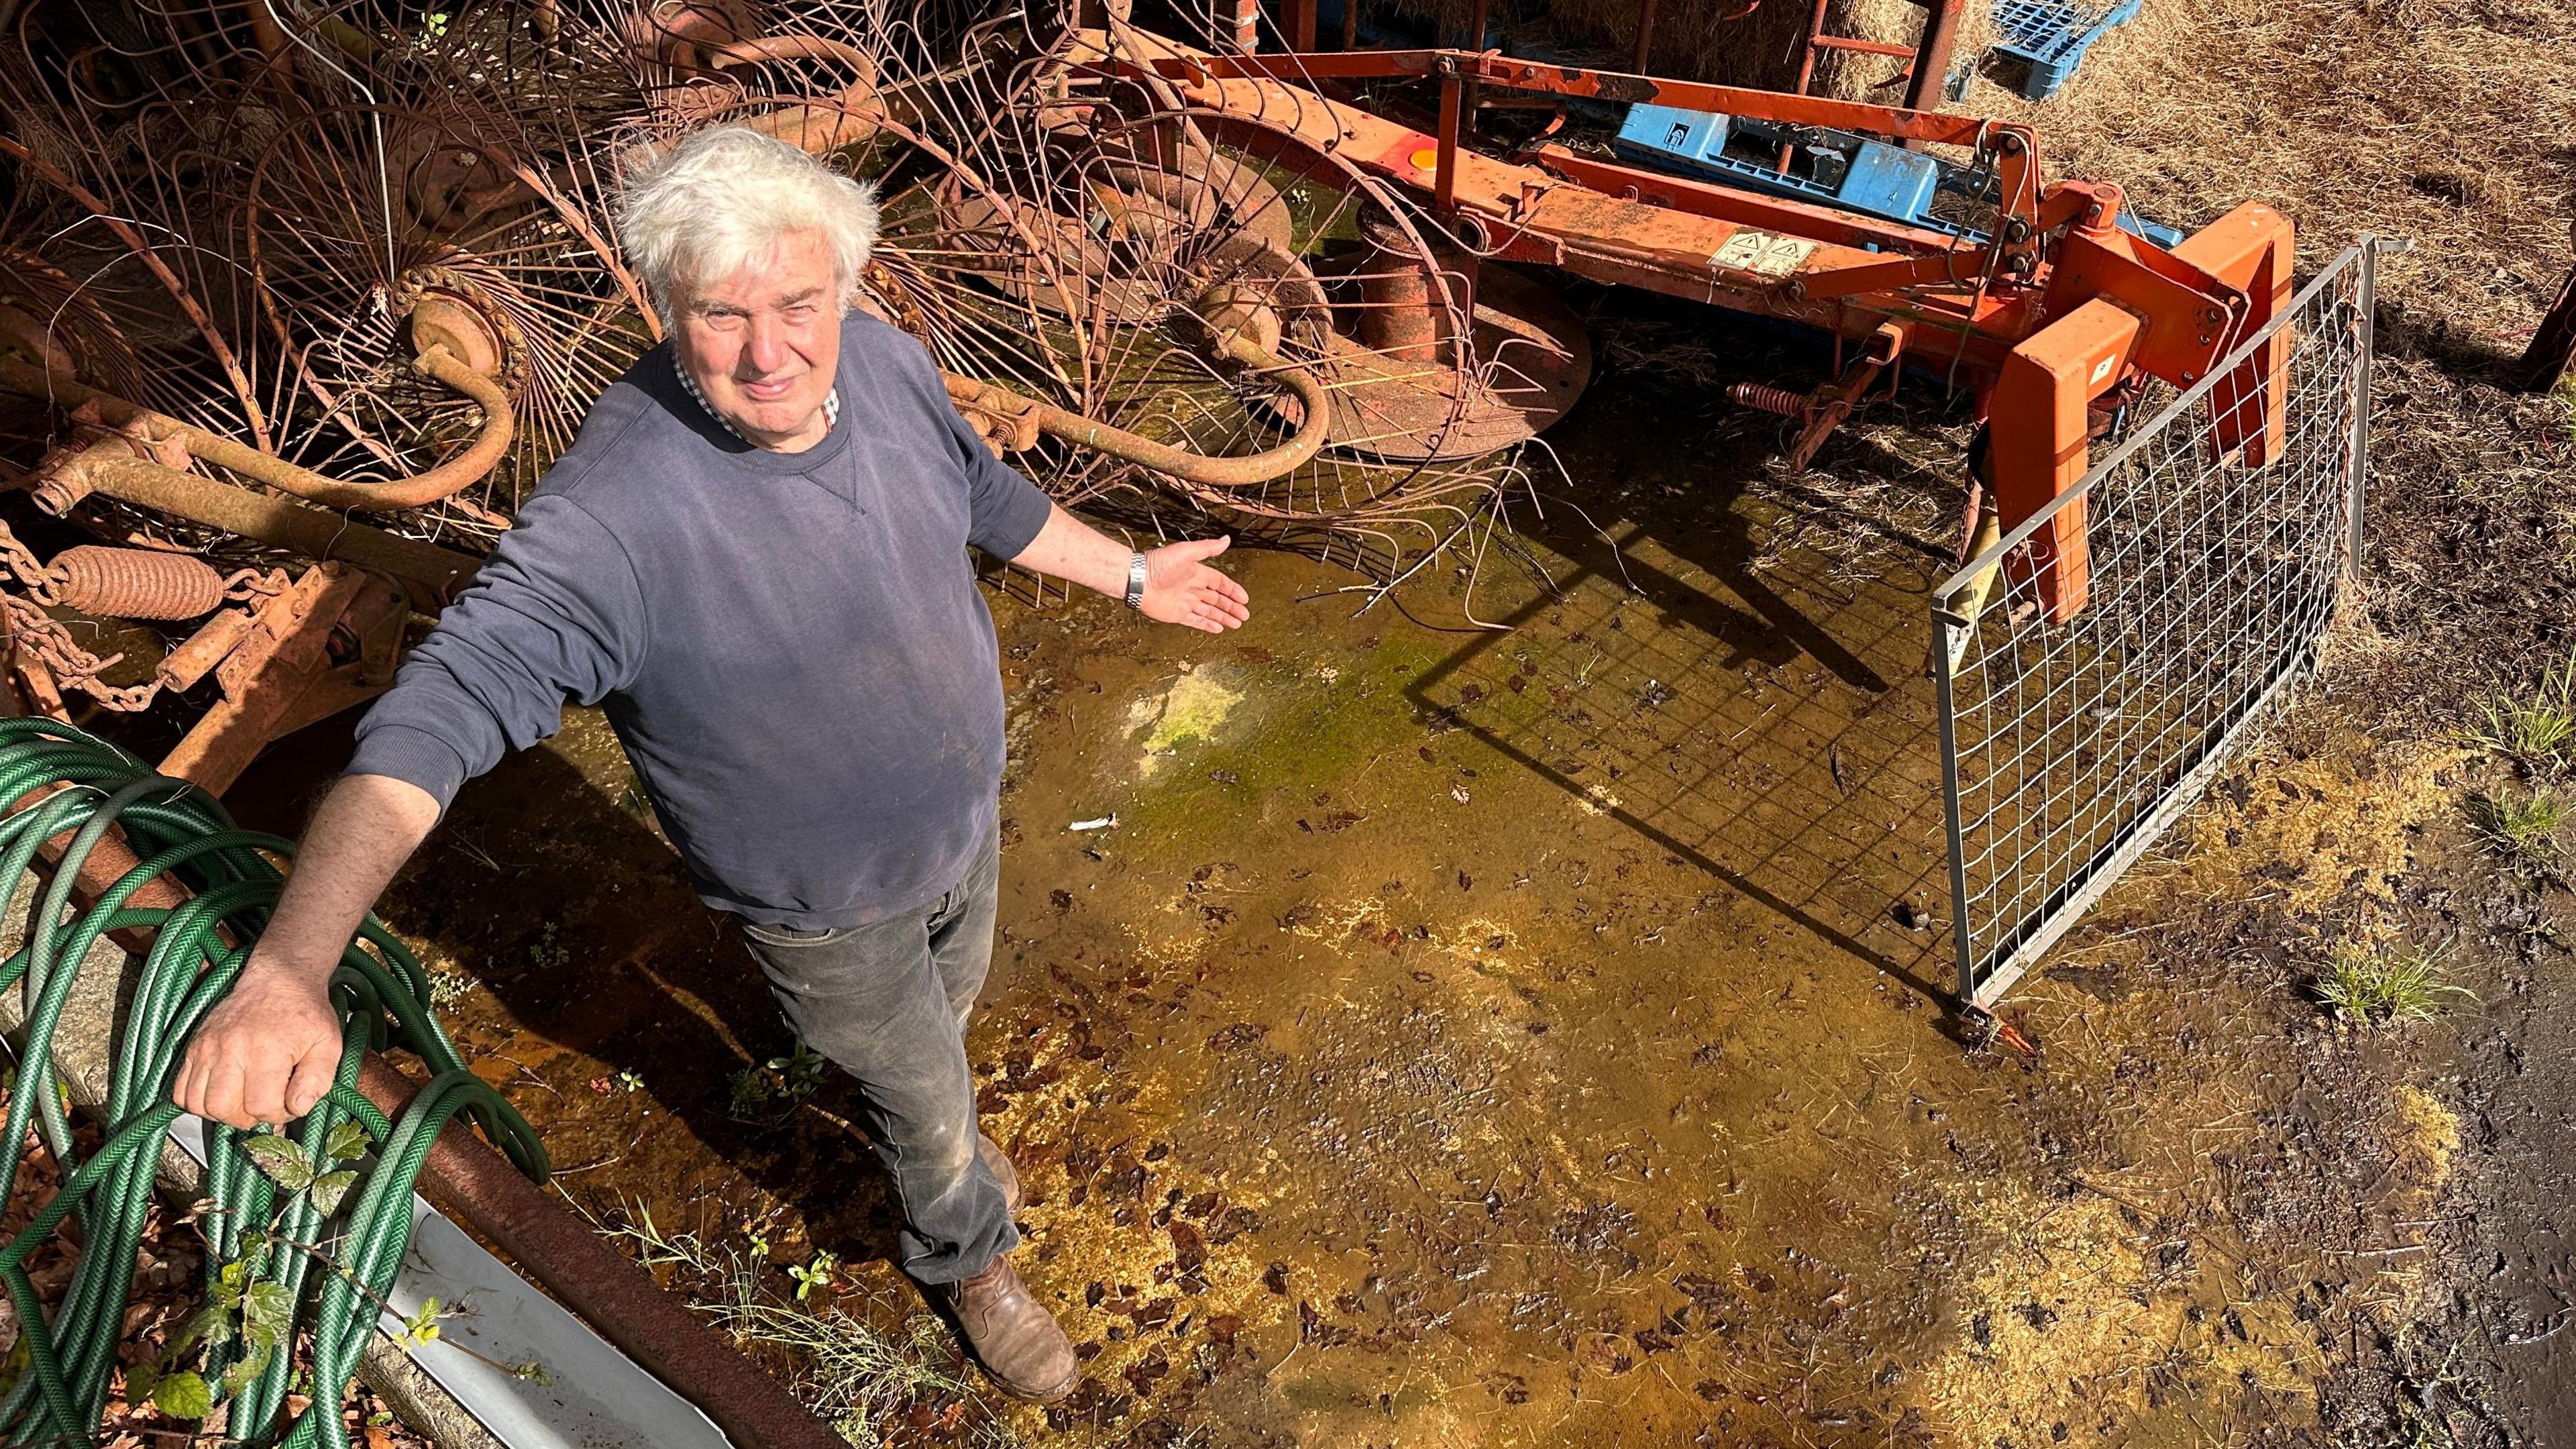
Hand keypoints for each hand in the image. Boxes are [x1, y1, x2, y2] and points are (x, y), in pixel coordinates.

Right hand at [173, 956, 342, 1129]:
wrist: (279, 978)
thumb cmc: (305, 1012)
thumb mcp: (328, 1044)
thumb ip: (317, 1081)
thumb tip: (297, 1109)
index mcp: (266, 1050)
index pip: (261, 1106)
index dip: (278, 1115)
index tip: (289, 1103)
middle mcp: (230, 1049)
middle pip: (224, 1109)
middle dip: (248, 1117)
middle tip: (265, 1105)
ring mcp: (207, 1048)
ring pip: (198, 1104)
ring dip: (221, 1112)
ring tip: (243, 1100)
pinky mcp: (194, 1046)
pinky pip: (180, 1090)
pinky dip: (198, 1101)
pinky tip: (223, 1093)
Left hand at [1139, 536, 1249, 633]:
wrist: (1138, 580)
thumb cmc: (1159, 564)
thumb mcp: (1186, 552)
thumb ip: (1207, 548)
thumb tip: (1227, 539)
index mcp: (1197, 573)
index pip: (1220, 583)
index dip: (1232, 590)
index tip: (1244, 599)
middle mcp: (1192, 588)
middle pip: (1217, 599)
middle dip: (1231, 607)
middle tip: (1245, 615)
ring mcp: (1185, 602)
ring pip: (1209, 611)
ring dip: (1223, 617)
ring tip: (1237, 624)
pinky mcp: (1176, 614)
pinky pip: (1194, 621)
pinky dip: (1207, 625)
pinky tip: (1219, 629)